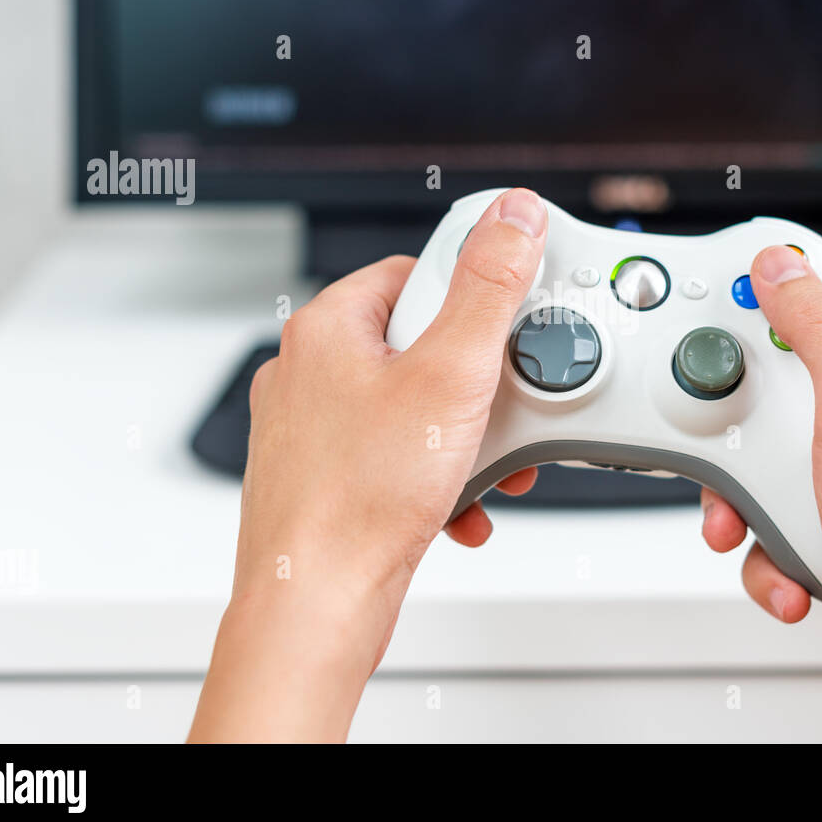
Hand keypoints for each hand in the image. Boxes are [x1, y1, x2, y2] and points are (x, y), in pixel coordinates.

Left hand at [190, 188, 546, 741]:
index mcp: (326, 327)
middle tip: (501, 410)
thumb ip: (489, 286)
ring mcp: (312, 429)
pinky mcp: (326, 478)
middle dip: (477, 384)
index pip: (416, 271)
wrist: (316, 605)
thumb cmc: (359, 499)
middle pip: (422, 343)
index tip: (506, 327)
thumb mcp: (451, 374)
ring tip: (484, 465)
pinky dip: (437, 476)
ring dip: (464, 436)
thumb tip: (512, 216)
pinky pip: (396, 456)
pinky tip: (460, 504)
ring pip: (413, 407)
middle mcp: (308, 371)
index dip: (473, 297)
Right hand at [700, 245, 821, 742]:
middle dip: (747, 420)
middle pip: (790, 382)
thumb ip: (818, 331)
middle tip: (734, 433)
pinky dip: (766, 545)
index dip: (788, 290)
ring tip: (751, 519)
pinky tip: (788, 566)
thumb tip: (785, 267)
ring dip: (747, 495)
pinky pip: (775, 515)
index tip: (735, 291)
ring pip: (771, 456)